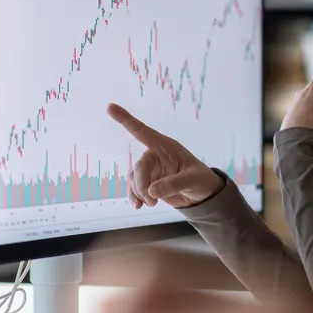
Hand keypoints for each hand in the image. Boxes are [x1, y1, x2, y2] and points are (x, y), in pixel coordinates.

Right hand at [107, 103, 223, 208]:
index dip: (125, 119)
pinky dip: (134, 197)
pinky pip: (133, 187)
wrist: (202, 194)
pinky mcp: (147, 182)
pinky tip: (138, 206)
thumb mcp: (192, 180)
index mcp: (166, 146)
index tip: (110, 106)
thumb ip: (173, 184)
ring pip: (134, 178)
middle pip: (139, 166)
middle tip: (152, 202)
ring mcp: (150, 169)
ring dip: (138, 193)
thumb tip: (151, 192)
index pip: (142, 131)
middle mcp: (155, 155)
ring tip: (151, 205)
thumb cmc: (201, 180)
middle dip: (141, 185)